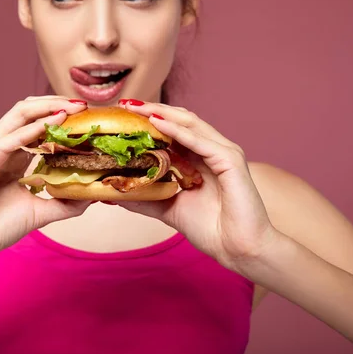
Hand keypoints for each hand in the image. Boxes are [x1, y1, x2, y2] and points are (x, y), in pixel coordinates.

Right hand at [0, 96, 89, 268]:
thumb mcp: (40, 212)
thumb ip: (64, 202)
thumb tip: (90, 195)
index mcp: (13, 156)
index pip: (38, 124)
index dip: (61, 116)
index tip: (87, 115)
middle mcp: (2, 146)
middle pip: (30, 111)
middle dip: (57, 103)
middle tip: (83, 105)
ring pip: (20, 114)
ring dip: (48, 107)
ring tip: (72, 107)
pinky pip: (11, 138)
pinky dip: (33, 129)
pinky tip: (54, 123)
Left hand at [117, 101, 278, 272]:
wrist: (238, 250)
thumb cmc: (212, 229)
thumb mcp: (168, 209)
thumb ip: (145, 198)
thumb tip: (113, 194)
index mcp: (201, 157)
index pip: (174, 129)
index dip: (149, 118)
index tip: (122, 114)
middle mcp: (213, 150)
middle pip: (181, 120)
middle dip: (152, 109)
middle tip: (125, 104)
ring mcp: (224, 153)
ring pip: (190, 124)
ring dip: (162, 114)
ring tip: (136, 108)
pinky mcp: (231, 161)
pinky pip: (201, 142)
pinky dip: (178, 131)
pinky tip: (157, 124)